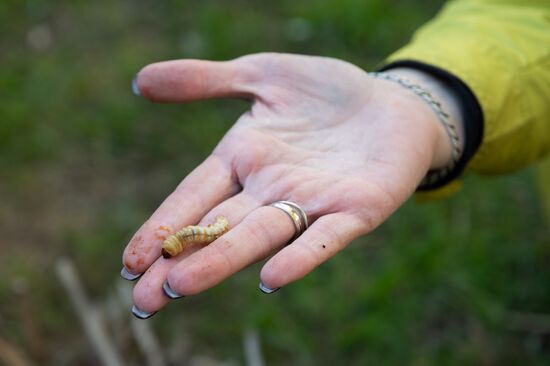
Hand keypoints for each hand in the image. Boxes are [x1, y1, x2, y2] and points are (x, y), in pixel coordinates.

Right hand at [122, 53, 454, 314]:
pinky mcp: (355, 210)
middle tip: (144, 301)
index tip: (130, 262)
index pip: (192, 198)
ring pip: (260, 237)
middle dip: (181, 263)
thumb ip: (206, 80)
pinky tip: (272, 278)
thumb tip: (140, 81)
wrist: (391, 102)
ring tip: (183, 287)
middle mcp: (269, 190)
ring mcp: (310, 203)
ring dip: (223, 261)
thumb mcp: (262, 75)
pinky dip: (301, 257)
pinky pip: (324, 238)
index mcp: (243, 160)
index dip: (162, 228)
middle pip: (217, 229)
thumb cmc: (325, 91)